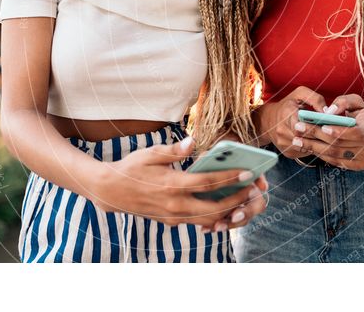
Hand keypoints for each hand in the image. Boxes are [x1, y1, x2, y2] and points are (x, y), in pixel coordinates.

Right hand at [93, 136, 262, 227]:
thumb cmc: (131, 168)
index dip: (230, 179)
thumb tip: (192, 141)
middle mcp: (174, 205)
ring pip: (207, 220)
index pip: (207, 183)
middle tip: (252, 191)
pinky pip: (196, 222)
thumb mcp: (150, 154)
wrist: (110, 191)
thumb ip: (174, 150)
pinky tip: (223, 208)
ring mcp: (172, 216)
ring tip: (243, 200)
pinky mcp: (169, 221)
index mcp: (172, 185)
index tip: (248, 174)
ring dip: (227, 212)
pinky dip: (212, 218)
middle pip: (214, 209)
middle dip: (236, 201)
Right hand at [257, 86, 327, 158]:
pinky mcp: (288, 152)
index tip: (324, 125)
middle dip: (319, 136)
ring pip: (307, 148)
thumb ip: (315, 99)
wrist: (267, 120)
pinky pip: (305, 153)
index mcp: (286, 114)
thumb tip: (327, 112)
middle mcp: (282, 131)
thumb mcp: (300, 94)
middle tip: (330, 133)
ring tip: (326, 138)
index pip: (301, 125)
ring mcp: (284, 144)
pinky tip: (317, 142)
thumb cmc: (287, 105)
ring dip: (317, 144)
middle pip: (306, 138)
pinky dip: (312, 148)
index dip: (314, 126)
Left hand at [291, 94, 363, 170]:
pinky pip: (335, 161)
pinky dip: (320, 154)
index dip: (339, 131)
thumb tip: (328, 111)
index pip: (356, 132)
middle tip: (298, 128)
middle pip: (339, 144)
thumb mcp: (355, 102)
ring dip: (313, 147)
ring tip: (297, 139)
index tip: (322, 126)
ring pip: (334, 154)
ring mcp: (363, 158)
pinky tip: (307, 146)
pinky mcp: (357, 166)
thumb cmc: (360, 115)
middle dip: (317, 136)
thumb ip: (343, 102)